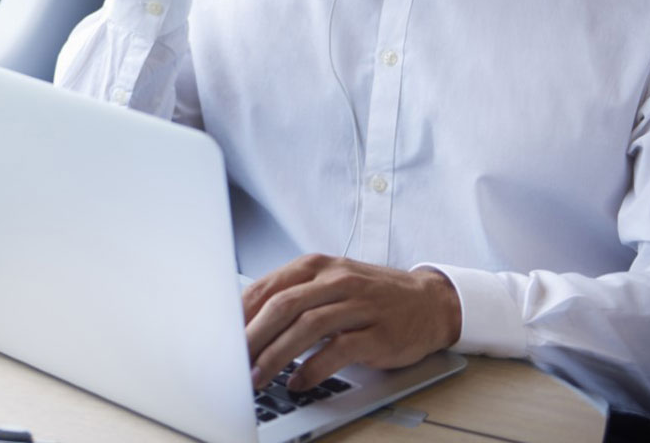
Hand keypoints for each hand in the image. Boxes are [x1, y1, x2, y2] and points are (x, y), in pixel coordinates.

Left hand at [243, 254, 461, 392]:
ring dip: (277, 355)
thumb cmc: (371, 295)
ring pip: (307, 326)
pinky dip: (314, 368)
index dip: (240, 314)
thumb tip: (244, 322)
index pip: (267, 287)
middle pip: (283, 306)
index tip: (219, 338)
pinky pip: (339, 350)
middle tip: (232, 362)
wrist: (430, 301)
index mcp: (317, 266)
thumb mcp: (330, 283)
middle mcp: (335, 280)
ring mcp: (359, 305)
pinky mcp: (379, 332)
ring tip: (257, 378)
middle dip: (252, 337)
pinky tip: (298, 382)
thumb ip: (293, 296)